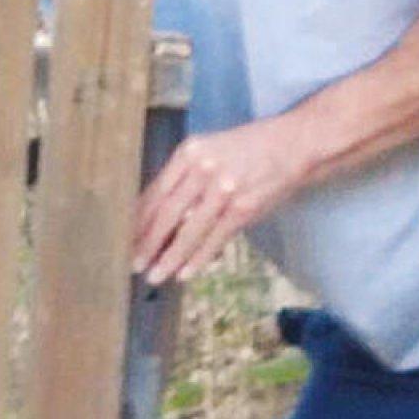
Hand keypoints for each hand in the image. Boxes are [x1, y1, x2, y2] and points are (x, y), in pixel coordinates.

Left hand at [131, 116, 309, 284]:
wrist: (293, 144)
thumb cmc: (248, 147)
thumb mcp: (210, 150)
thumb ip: (186, 177)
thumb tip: (159, 214)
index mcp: (189, 152)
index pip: (156, 190)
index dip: (139, 218)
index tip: (126, 237)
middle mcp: (203, 169)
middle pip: (167, 213)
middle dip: (148, 242)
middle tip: (135, 263)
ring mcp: (224, 189)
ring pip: (189, 231)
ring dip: (170, 257)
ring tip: (155, 275)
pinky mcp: (244, 208)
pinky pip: (215, 239)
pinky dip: (199, 258)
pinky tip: (185, 272)